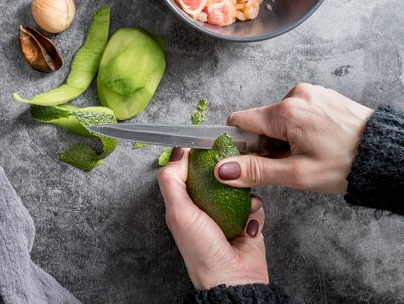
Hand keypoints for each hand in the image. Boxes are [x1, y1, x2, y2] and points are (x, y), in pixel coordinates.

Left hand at [157, 148, 267, 289]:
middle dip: (225, 173)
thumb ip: (172, 181)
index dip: (195, 159)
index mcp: (184, 206)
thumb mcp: (178, 212)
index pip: (187, 173)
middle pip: (216, 178)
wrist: (233, 279)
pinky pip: (255, 205)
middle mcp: (205, 209)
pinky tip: (250, 221)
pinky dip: (255, 210)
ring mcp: (228, 216)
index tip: (206, 147)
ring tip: (244, 200)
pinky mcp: (248, 224)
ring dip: (243, 192)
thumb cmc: (202, 250)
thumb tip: (177, 153)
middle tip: (232, 168)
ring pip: (238, 189)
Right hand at [215, 83, 372, 193]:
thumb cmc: (346, 165)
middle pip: (261, 121)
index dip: (240, 142)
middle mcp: (296, 95)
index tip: (251, 158)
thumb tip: (222, 170)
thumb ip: (255, 170)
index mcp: (285, 112)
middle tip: (289, 163)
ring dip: (284, 137)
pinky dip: (300, 129)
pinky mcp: (322, 96)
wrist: (386, 156)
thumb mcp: (297, 174)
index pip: (240, 120)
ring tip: (308, 154)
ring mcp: (311, 93)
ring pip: (280, 117)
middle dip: (268, 144)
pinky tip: (317, 143)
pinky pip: (298, 111)